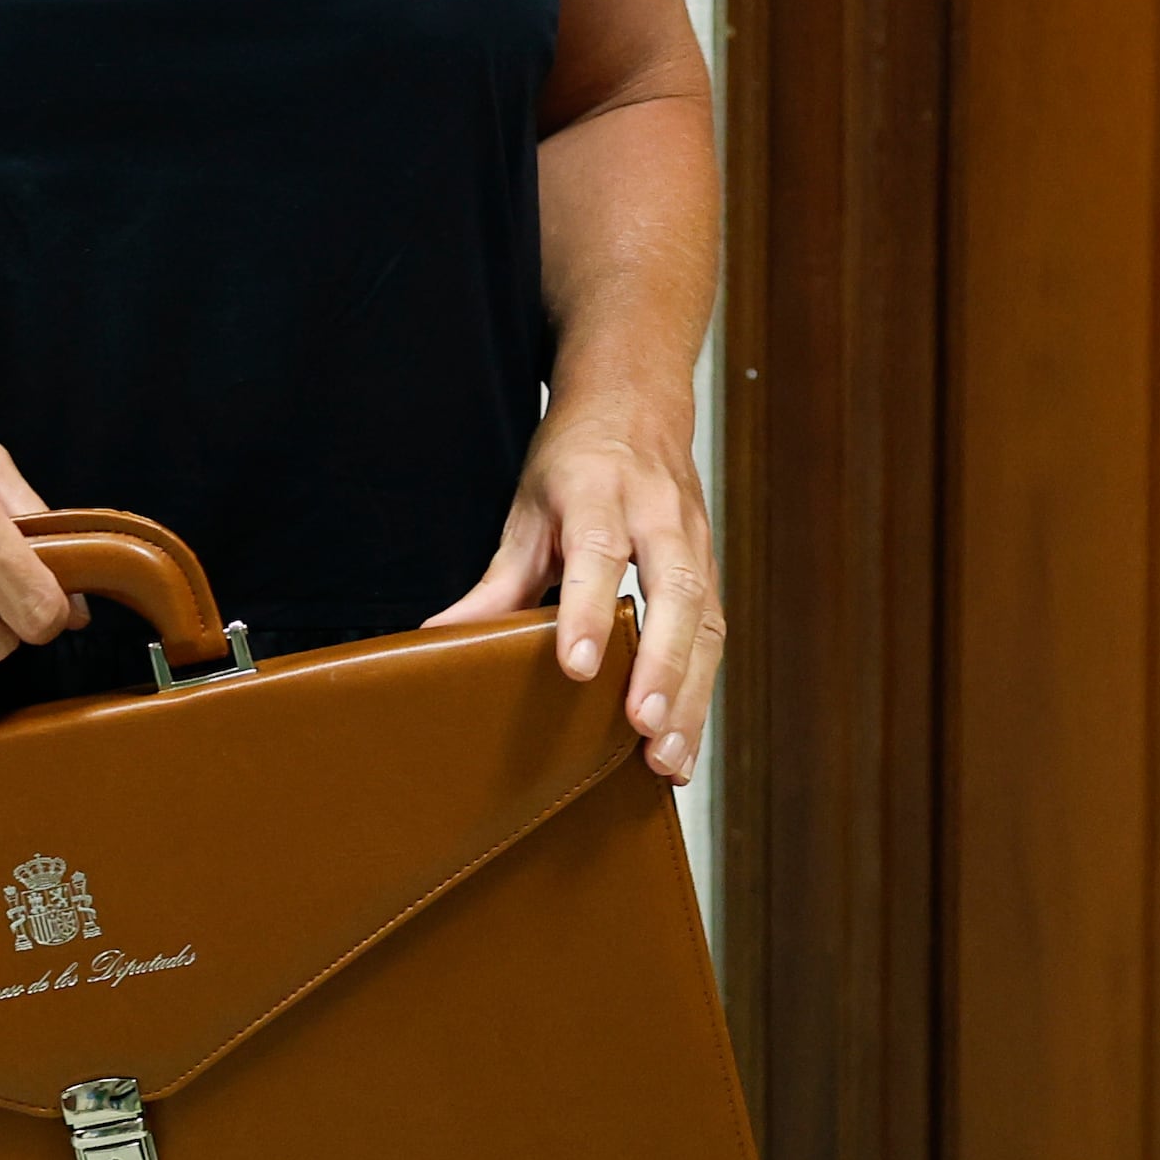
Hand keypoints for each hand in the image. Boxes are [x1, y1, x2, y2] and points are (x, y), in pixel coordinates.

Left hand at [427, 394, 713, 782]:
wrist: (637, 402)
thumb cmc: (575, 460)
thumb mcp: (526, 508)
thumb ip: (498, 580)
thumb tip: (443, 639)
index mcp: (600, 491)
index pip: (597, 552)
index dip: (587, 610)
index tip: (576, 667)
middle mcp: (658, 515)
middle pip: (675, 589)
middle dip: (661, 663)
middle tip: (641, 726)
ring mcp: (695, 541)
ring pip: (707, 621)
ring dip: (690, 694)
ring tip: (666, 757)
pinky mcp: (713, 569)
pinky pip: (716, 635)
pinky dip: (701, 694)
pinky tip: (682, 745)